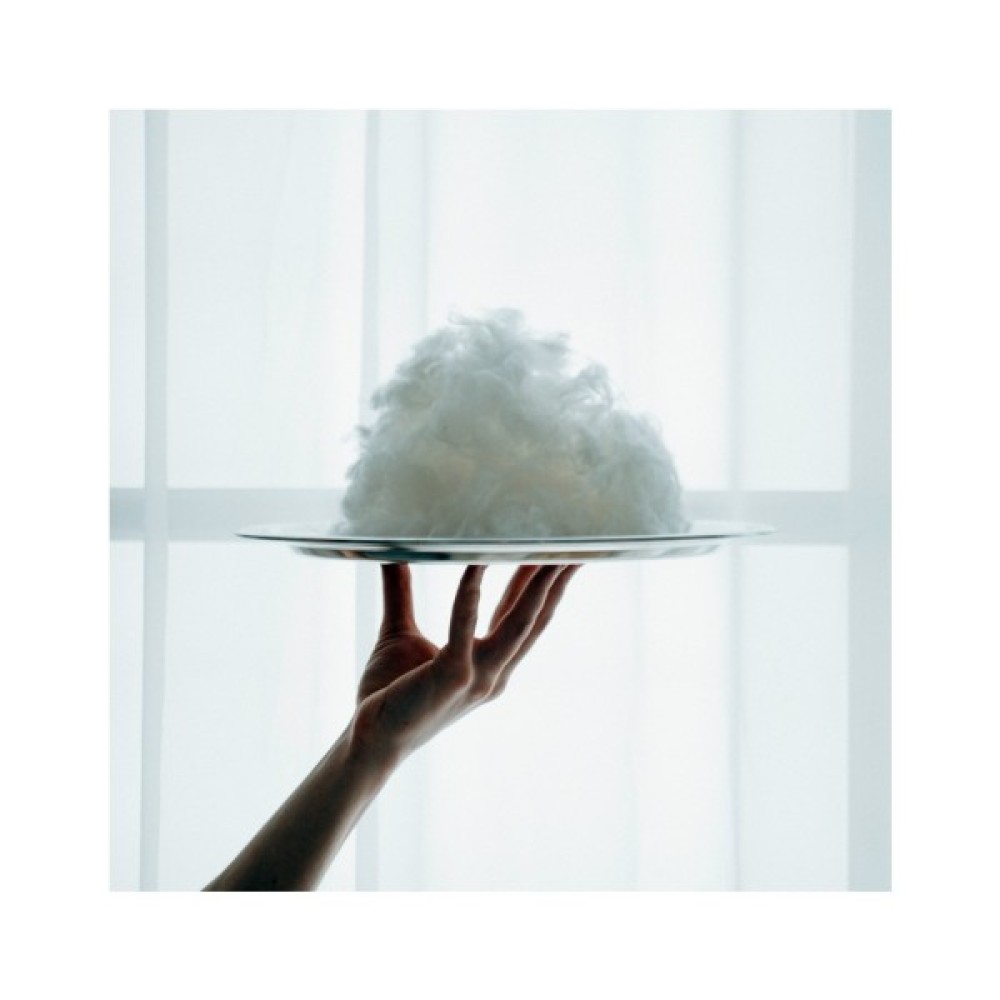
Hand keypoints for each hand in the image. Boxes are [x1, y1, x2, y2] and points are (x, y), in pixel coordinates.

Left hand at [351, 563, 579, 768]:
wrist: (368, 741)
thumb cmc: (387, 693)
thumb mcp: (399, 631)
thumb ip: (400, 591)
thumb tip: (392, 551)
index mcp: (490, 665)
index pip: (525, 617)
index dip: (544, 585)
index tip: (560, 553)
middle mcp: (494, 673)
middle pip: (536, 617)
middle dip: (556, 579)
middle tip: (576, 543)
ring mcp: (479, 677)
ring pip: (519, 621)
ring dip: (537, 583)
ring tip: (548, 550)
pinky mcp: (453, 677)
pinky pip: (464, 627)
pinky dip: (470, 593)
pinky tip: (476, 563)